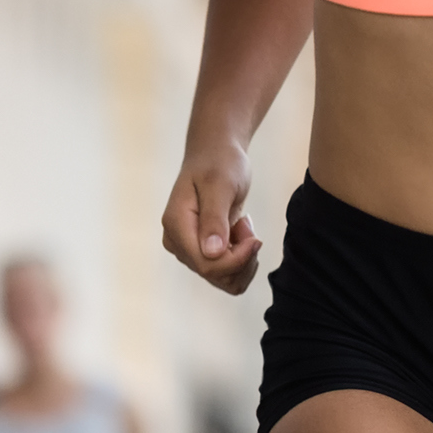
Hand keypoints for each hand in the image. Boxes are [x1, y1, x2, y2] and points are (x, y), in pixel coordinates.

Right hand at [161, 143, 262, 294]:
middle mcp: (178, 242)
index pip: (207, 265)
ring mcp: (189, 249)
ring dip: (244, 257)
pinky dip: (242, 257)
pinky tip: (240, 232)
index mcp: (176, 226)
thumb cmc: (219, 162)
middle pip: (216, 274)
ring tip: (243, 226)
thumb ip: (215, 218)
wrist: (216, 153)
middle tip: (247, 225)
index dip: (237, 259)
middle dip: (242, 256)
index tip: (255, 237)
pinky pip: (227, 272)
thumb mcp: (220, 184)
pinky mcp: (202, 251)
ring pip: (223, 279)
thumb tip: (211, 253)